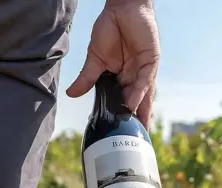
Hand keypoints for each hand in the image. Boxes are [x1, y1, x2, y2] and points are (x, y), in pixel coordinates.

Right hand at [66, 0, 159, 129]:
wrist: (121, 9)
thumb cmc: (110, 30)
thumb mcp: (95, 58)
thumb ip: (87, 77)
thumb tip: (71, 94)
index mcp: (122, 78)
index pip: (122, 101)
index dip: (123, 117)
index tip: (120, 135)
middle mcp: (134, 77)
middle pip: (136, 103)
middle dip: (136, 120)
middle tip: (133, 141)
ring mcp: (143, 70)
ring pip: (143, 95)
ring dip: (138, 111)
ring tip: (134, 127)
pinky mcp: (150, 61)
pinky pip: (145, 79)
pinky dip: (139, 91)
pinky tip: (133, 103)